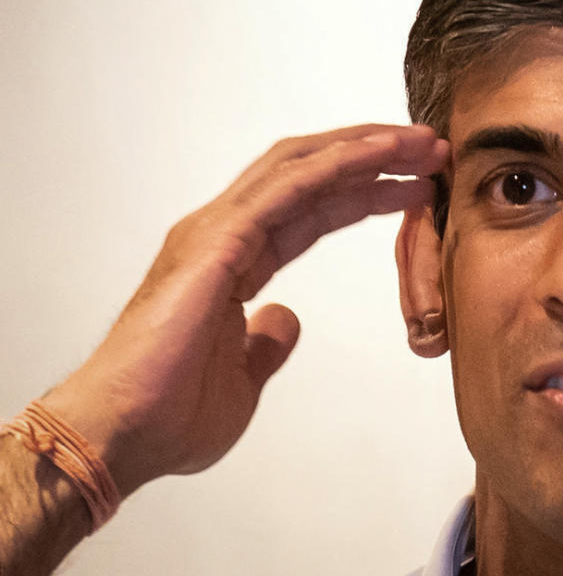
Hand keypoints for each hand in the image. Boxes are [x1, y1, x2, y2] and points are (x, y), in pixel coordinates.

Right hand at [40, 125, 449, 495]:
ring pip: (302, 167)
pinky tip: (378, 154)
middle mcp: (223, 232)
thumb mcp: (243, 377)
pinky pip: (287, 188)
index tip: (414, 185)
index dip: (364, 192)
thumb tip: (286, 320)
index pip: (312, 209)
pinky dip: (336, 164)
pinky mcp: (217, 240)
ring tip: (419, 143)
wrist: (121, 433)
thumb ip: (266, 342)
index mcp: (233, 260)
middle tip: (428, 149)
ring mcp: (217, 230)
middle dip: (372, 156)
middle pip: (311, 174)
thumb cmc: (168, 414)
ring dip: (365, 149)